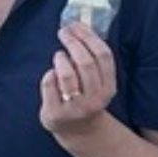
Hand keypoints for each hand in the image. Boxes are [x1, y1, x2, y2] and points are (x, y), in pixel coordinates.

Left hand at [39, 23, 117, 138]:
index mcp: (108, 88)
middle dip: (73, 42)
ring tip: (59, 56)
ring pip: (67, 74)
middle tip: (64, 32)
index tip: (77, 26)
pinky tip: (52, 74)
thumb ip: (93, 60)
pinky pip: (49, 84)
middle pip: (85, 63)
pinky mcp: (55, 113)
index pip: (103, 56)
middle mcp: (94, 99)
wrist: (78, 130)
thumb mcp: (97, 82)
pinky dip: (49, 74)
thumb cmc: (86, 97)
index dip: (89, 37)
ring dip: (61, 59)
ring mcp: (74, 108)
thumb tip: (81, 26)